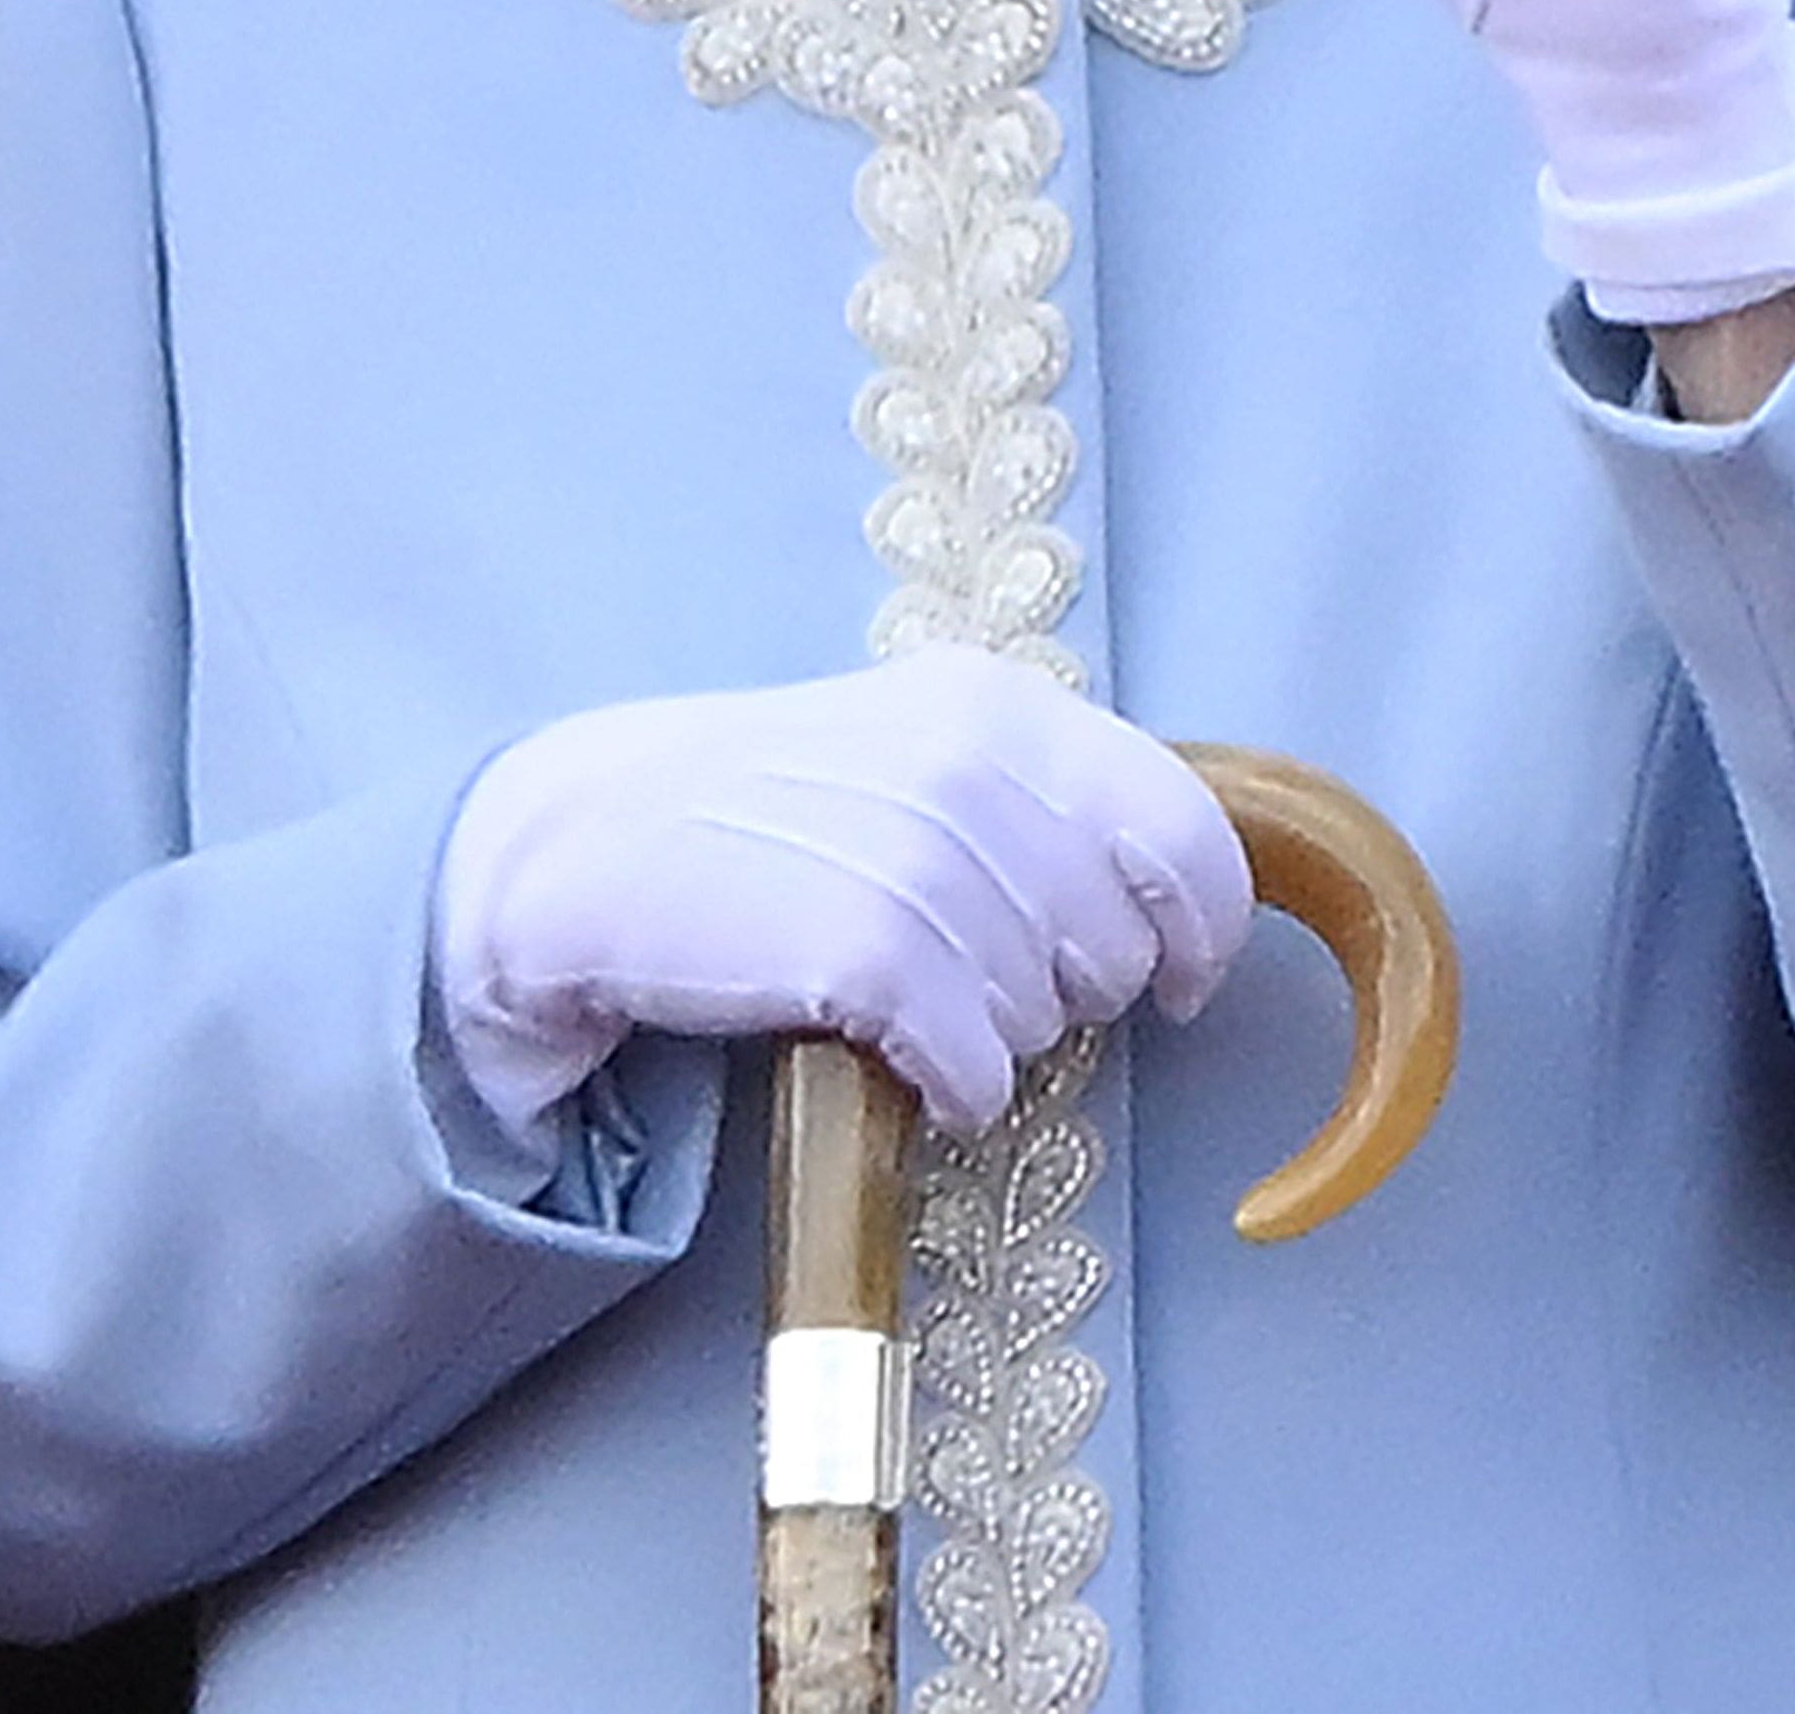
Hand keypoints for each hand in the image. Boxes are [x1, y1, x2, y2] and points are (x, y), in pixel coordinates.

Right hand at [434, 645, 1253, 1139]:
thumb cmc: (766, 812)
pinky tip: (897, 1060)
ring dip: (994, 1039)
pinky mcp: (870, 952)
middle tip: (976, 982)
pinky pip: (980, 1071)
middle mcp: (977, 765)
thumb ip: (1036, 800)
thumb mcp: (914, 751)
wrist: (590, 845)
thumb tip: (1168, 905)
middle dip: (1070, 990)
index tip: (1184, 978)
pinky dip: (951, 1089)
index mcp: (1003, 705)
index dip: (1204, 925)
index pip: (1185, 828)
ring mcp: (924, 857)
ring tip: (910, 1004)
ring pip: (1050, 1015)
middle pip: (1120, 943)